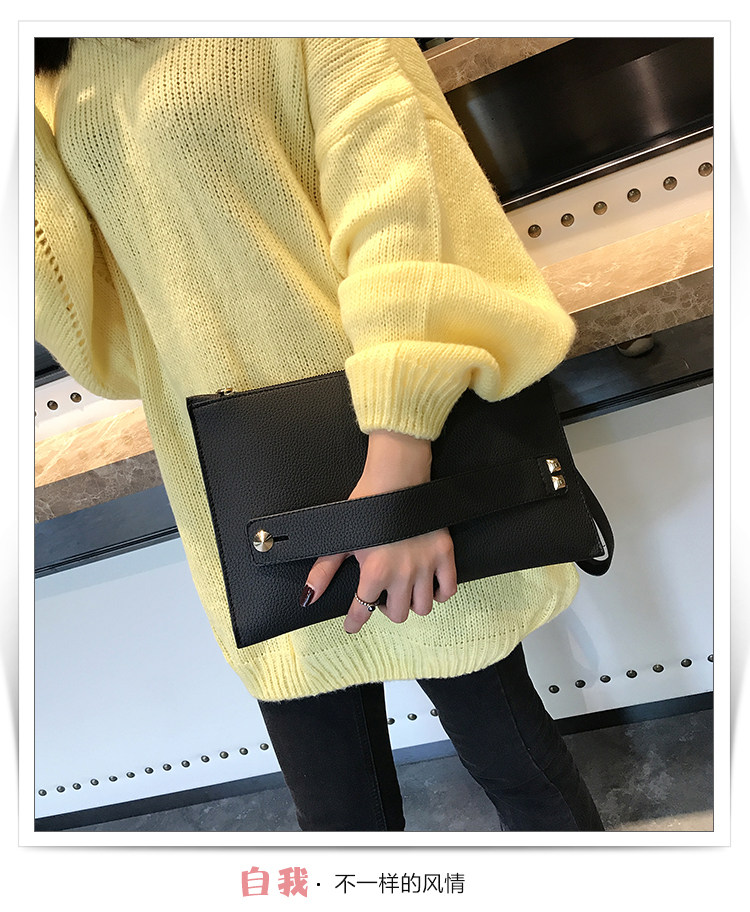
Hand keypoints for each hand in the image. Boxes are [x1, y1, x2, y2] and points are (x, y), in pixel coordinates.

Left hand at [299, 430, 457, 633]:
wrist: (397, 478)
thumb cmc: (367, 506)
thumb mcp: (341, 540)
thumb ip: (323, 571)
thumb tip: (307, 597)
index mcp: (375, 571)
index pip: (361, 611)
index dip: (354, 621)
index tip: (351, 624)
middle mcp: (402, 574)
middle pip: (398, 614)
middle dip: (386, 609)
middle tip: (382, 594)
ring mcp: (426, 565)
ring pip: (422, 607)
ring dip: (411, 602)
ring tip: (403, 588)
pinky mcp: (445, 554)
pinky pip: (448, 589)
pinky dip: (439, 593)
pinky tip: (429, 586)